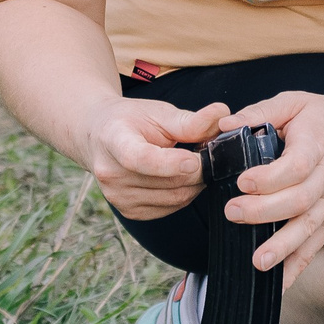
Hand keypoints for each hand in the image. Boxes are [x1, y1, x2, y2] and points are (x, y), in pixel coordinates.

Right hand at [79, 97, 226, 218]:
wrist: (100, 137)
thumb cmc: (131, 121)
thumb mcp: (157, 112)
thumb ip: (190, 120)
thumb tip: (223, 115)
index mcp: (114, 141)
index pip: (141, 159)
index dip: (170, 164)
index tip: (194, 161)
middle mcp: (111, 174)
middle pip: (166, 182)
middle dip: (198, 169)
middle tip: (210, 153)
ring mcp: (118, 197)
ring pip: (175, 198)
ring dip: (195, 183)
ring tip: (195, 162)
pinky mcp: (130, 211)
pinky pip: (171, 208)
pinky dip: (184, 193)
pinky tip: (182, 176)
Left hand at [222, 90, 323, 287]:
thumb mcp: (295, 102)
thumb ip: (259, 112)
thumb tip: (223, 126)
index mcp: (317, 145)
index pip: (296, 167)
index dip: (269, 178)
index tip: (242, 181)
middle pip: (300, 201)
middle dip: (264, 212)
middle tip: (232, 212)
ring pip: (309, 228)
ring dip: (283, 248)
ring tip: (258, 261)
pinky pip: (317, 245)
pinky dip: (299, 266)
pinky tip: (281, 283)